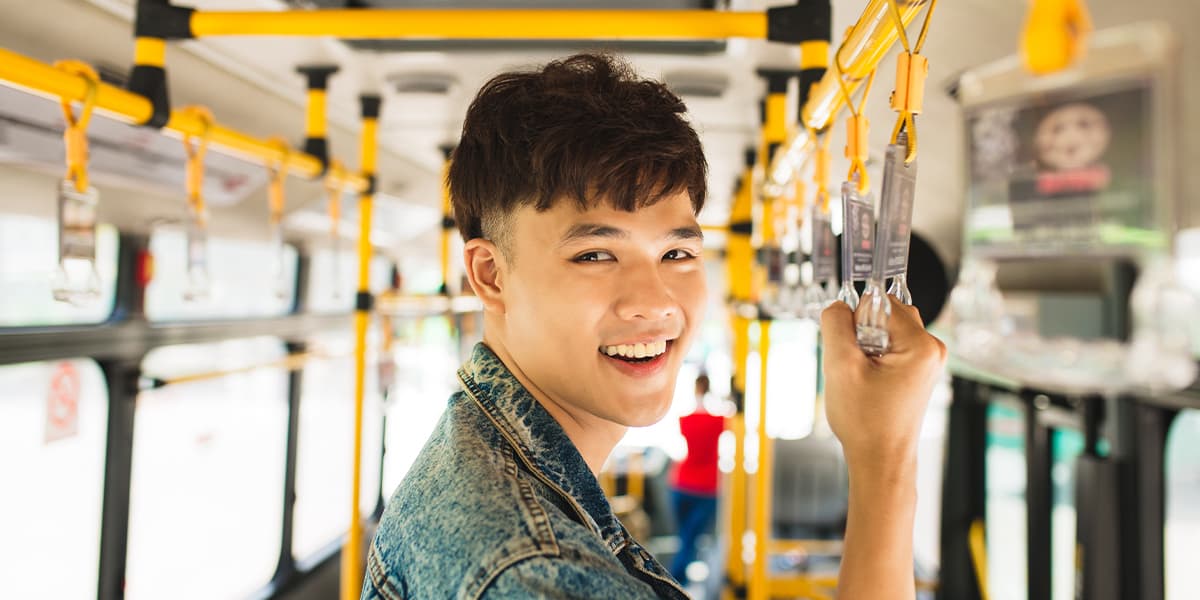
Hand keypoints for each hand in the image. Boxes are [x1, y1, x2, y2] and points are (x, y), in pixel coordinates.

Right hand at [820, 294, 946, 470]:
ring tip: (862, 376)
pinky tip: (868, 381)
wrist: (880, 460)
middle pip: (886, 313)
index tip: (852, 352)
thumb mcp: (840, 366)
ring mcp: (926, 360)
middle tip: (856, 367)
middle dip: (862, 332)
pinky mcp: (918, 369)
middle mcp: (931, 349)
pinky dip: (873, 356)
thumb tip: (838, 305)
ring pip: (886, 329)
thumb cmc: (866, 423)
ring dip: (865, 345)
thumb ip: (836, 325)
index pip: (880, 303)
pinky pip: (890, 345)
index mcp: (921, 345)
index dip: (856, 322)